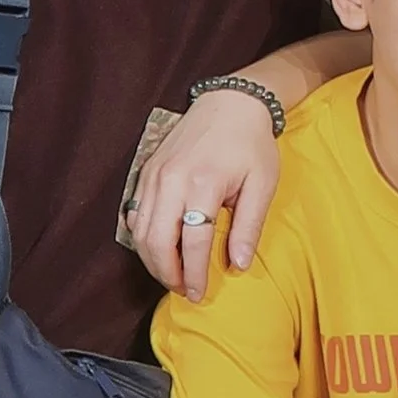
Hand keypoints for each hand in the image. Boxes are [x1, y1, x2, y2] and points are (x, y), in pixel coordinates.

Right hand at [126, 92, 282, 296]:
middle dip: (168, 273)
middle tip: (184, 290)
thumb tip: (237, 266)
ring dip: (153, 260)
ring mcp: (153, 176)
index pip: (193, 242)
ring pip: (140, 232)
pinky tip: (159, 250)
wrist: (230, 103)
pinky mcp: (145, 172)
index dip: (195, 274)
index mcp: (203, 184)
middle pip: (157, 241)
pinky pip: (134, 214)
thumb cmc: (251, 145)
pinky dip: (143, 238)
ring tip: (173, 276)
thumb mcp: (262, 184)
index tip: (200, 294)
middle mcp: (171, 180)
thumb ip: (249, 226)